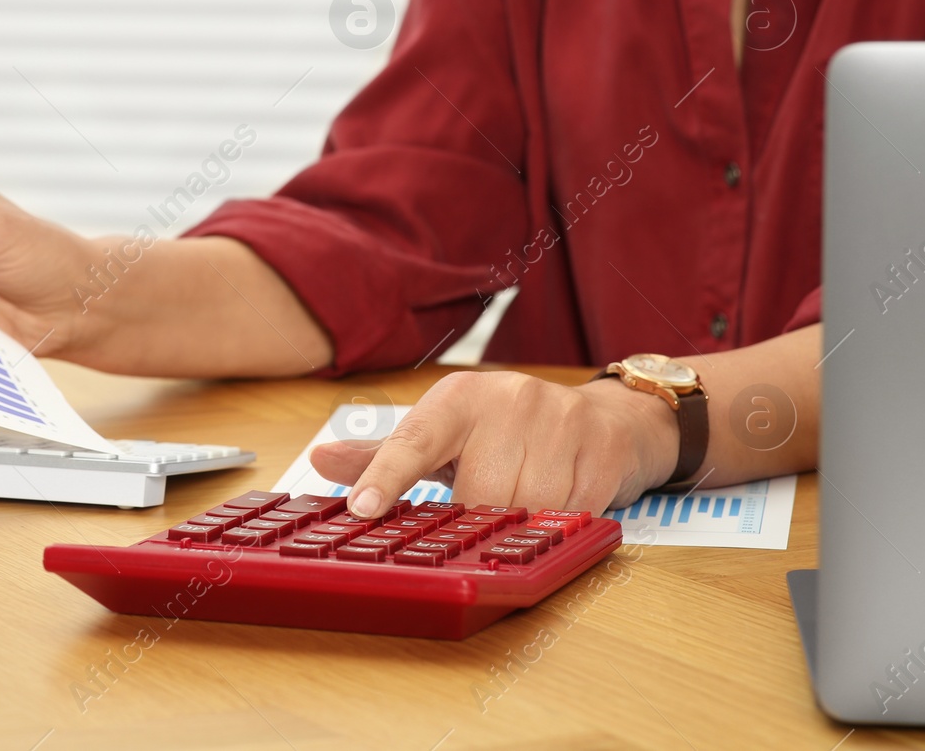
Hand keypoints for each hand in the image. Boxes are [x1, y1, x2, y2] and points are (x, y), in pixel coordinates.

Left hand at [309, 371, 680, 515]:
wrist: (604, 419)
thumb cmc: (506, 431)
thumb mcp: (444, 433)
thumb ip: (385, 453)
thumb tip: (320, 459)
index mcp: (458, 399)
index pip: (412, 441)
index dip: (384, 478)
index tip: (360, 510)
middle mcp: (508, 401)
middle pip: (478, 493)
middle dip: (477, 518)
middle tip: (479, 518)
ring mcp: (560, 423)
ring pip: (527, 509)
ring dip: (520, 525)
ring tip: (521, 505)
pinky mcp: (601, 451)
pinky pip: (571, 516)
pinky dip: (558, 526)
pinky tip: (557, 504)